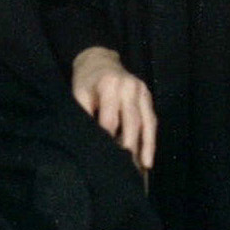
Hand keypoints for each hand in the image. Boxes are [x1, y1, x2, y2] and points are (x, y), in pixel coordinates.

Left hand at [72, 46, 157, 170]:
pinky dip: (151, 140)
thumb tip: (89, 143)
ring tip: (141, 168)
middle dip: (129, 147)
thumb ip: (84, 116)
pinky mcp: (148, 96)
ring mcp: (141, 91)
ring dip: (145, 147)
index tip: (105, 158)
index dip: (107, 140)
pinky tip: (148, 159)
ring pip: (146, 123)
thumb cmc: (86, 81)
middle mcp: (129, 87)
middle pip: (132, 122)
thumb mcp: (78, 95)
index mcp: (109, 85)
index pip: (110, 119)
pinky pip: (152, 120)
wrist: (99, 60)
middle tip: (124, 169)